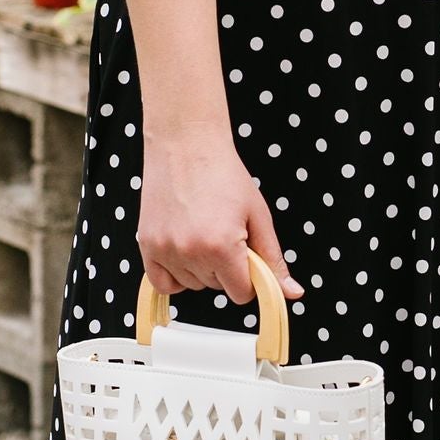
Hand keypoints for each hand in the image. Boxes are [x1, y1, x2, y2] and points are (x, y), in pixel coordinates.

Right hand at [138, 130, 303, 306]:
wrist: (187, 145)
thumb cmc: (223, 174)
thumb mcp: (258, 215)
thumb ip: (273, 258)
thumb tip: (292, 292)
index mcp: (222, 247)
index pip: (241, 294)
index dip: (249, 279)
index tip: (247, 259)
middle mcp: (191, 252)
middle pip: (216, 289)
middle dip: (226, 269)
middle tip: (225, 235)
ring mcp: (166, 250)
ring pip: (192, 285)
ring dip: (201, 270)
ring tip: (203, 233)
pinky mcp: (147, 245)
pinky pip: (163, 283)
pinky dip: (175, 276)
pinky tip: (185, 252)